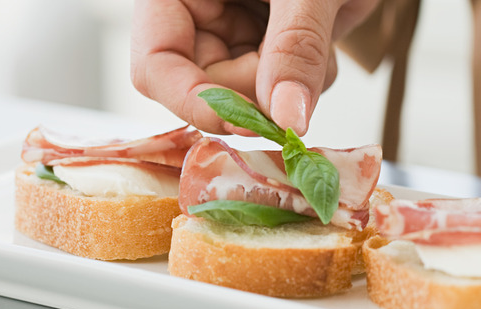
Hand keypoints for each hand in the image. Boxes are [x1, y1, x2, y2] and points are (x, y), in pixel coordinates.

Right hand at [131, 0, 379, 135]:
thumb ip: (295, 48)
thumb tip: (286, 118)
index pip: (156, 65)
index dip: (193, 102)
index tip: (246, 124)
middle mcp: (199, 14)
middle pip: (205, 91)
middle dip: (257, 93)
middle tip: (299, 69)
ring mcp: (232, 31)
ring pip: (247, 100)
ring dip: (290, 89)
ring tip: (318, 39)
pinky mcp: (265, 46)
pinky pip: (279, 94)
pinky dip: (309, 83)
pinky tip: (324, 44)